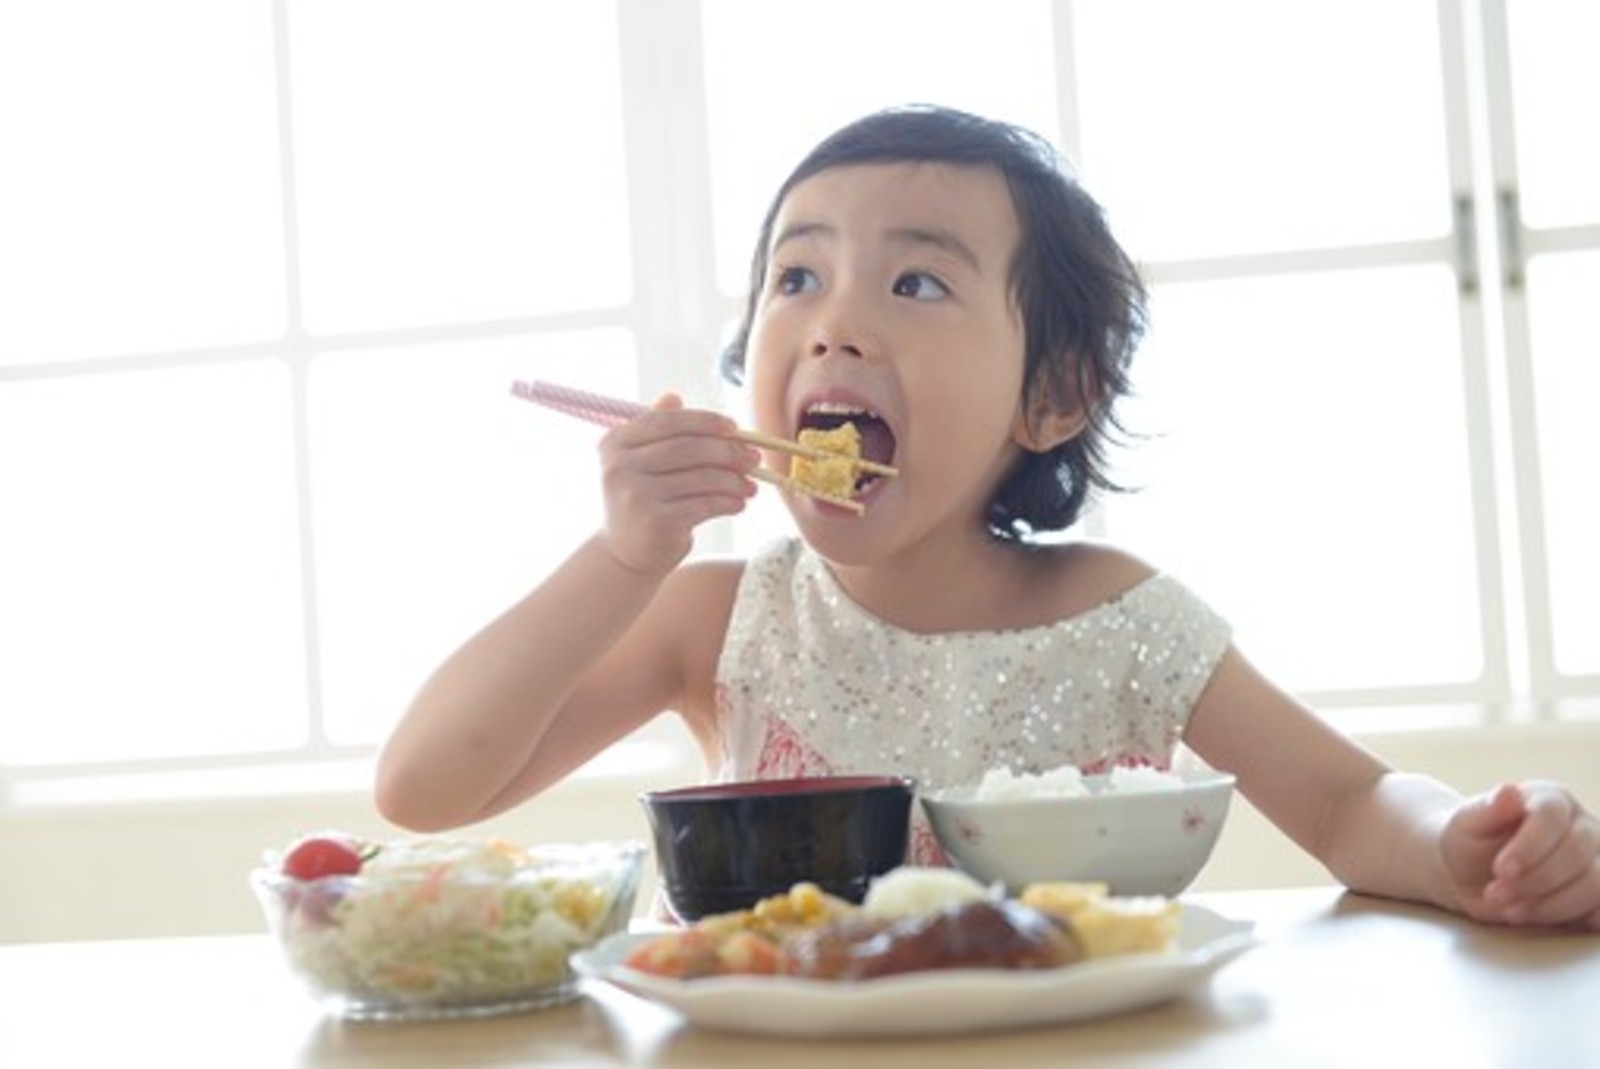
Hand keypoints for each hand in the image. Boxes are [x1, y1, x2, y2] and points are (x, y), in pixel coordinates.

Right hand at [596, 393, 757, 574]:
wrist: (625, 554)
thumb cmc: (641, 502)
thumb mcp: (640, 463)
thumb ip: (656, 430)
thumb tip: (674, 397)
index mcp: (615, 443)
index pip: (667, 422)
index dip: (705, 421)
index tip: (733, 428)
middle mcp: (620, 467)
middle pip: (688, 448)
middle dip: (728, 451)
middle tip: (753, 457)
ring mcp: (636, 495)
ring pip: (702, 477)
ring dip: (734, 480)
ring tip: (750, 485)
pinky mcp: (656, 521)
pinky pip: (704, 504)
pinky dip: (728, 501)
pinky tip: (738, 503)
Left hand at [1442, 780, 1599, 928]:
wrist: (1471, 876)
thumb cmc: (1470, 843)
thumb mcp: (1467, 825)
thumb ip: (1488, 810)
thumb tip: (1508, 790)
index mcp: (1551, 799)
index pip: (1552, 816)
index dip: (1529, 845)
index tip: (1501, 870)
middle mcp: (1582, 826)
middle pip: (1577, 852)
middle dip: (1535, 880)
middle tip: (1495, 895)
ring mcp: (1597, 860)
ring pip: (1594, 884)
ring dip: (1549, 905)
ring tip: (1509, 910)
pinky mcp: (1599, 894)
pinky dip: (1569, 919)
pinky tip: (1536, 917)